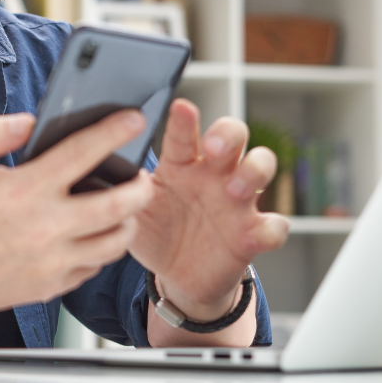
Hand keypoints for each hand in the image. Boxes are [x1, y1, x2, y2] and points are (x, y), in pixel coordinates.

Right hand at [0, 110, 154, 315]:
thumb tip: (30, 121)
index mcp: (25, 189)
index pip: (82, 154)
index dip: (113, 132)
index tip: (132, 120)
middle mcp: (44, 226)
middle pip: (118, 205)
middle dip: (141, 186)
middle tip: (142, 176)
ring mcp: (51, 260)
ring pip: (114, 241)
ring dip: (128, 221)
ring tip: (124, 208)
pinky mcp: (51, 285)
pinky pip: (93, 266)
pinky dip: (101, 248)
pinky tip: (94, 234)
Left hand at [130, 99, 289, 321]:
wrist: (176, 275)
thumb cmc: (154, 231)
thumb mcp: (133, 211)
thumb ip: (124, 189)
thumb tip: (105, 165)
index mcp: (180, 164)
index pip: (183, 134)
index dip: (184, 121)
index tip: (180, 107)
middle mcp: (213, 174)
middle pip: (233, 135)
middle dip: (228, 134)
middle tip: (212, 148)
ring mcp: (237, 201)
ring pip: (261, 167)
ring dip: (253, 172)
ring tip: (235, 189)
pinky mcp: (253, 233)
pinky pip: (275, 225)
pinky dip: (271, 228)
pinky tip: (254, 234)